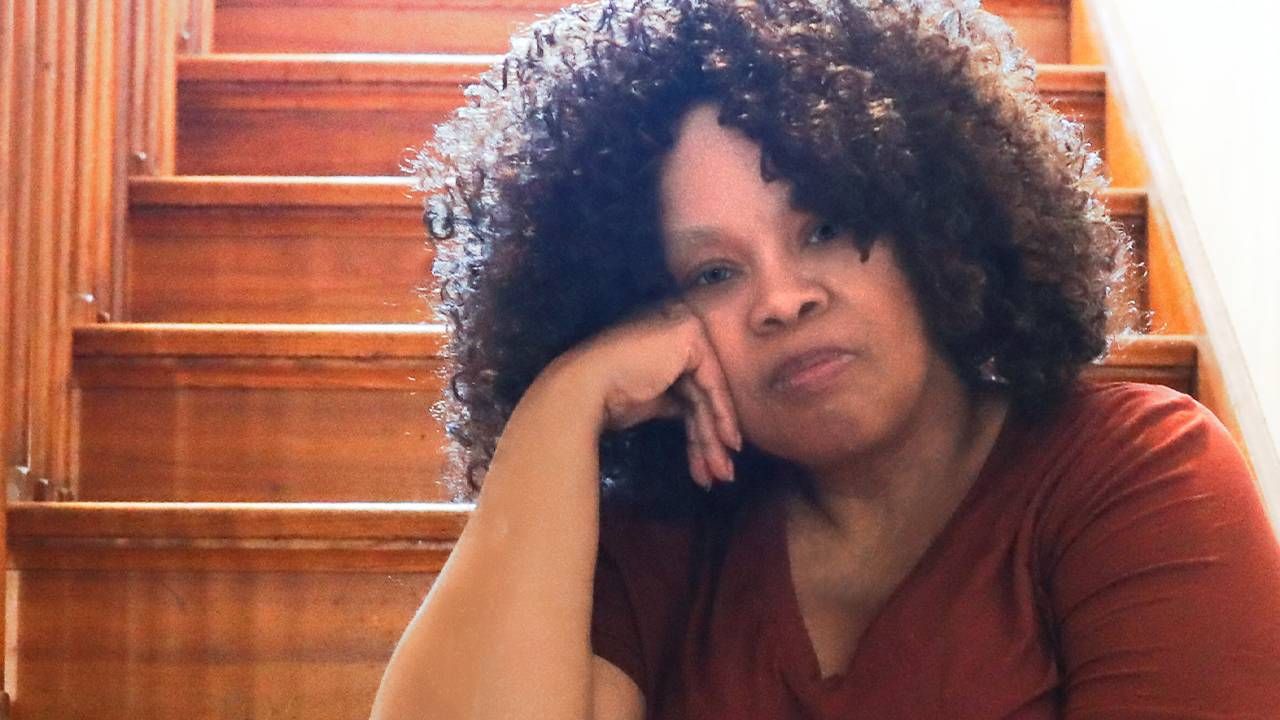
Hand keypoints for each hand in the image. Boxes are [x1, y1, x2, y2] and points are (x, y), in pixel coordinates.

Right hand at [537, 300, 741, 489]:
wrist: (584, 388)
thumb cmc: (606, 398)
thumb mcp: (649, 400)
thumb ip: (674, 400)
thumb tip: (696, 418)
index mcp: (665, 343)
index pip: (691, 390)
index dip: (702, 430)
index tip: (712, 466)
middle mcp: (677, 331)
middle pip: (700, 395)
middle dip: (710, 440)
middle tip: (722, 474)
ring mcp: (686, 331)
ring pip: (708, 395)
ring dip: (715, 438)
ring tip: (722, 473)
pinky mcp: (691, 338)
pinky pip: (712, 386)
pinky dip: (722, 417)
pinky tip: (729, 443)